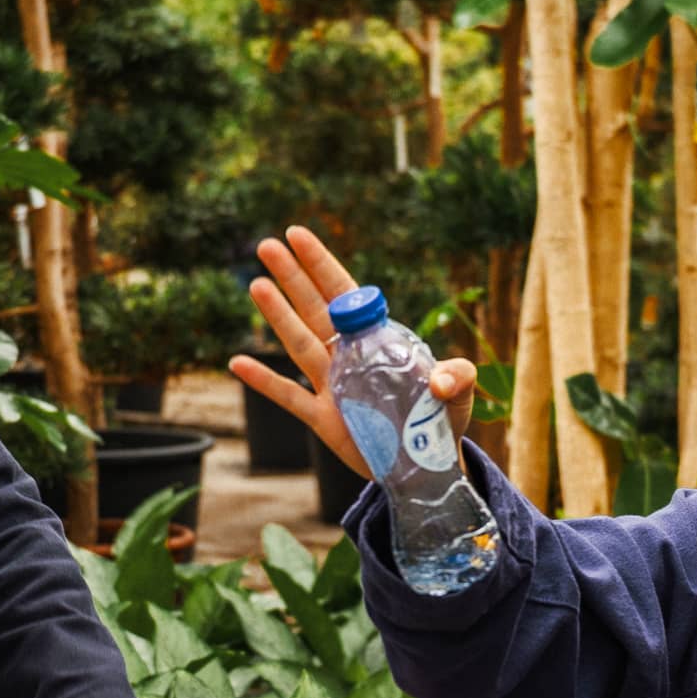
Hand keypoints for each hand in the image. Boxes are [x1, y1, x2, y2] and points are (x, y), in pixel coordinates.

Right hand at [226, 224, 477, 479]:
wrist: (426, 462)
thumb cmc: (441, 416)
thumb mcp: (459, 392)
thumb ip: (456, 377)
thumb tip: (439, 381)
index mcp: (376, 338)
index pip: (345, 293)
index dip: (320, 265)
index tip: (297, 235)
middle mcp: (348, 355)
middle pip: (314, 309)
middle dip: (292, 277)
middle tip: (266, 246)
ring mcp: (332, 385)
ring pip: (299, 343)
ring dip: (278, 316)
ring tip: (257, 284)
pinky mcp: (322, 418)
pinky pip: (288, 395)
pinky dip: (263, 381)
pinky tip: (238, 362)